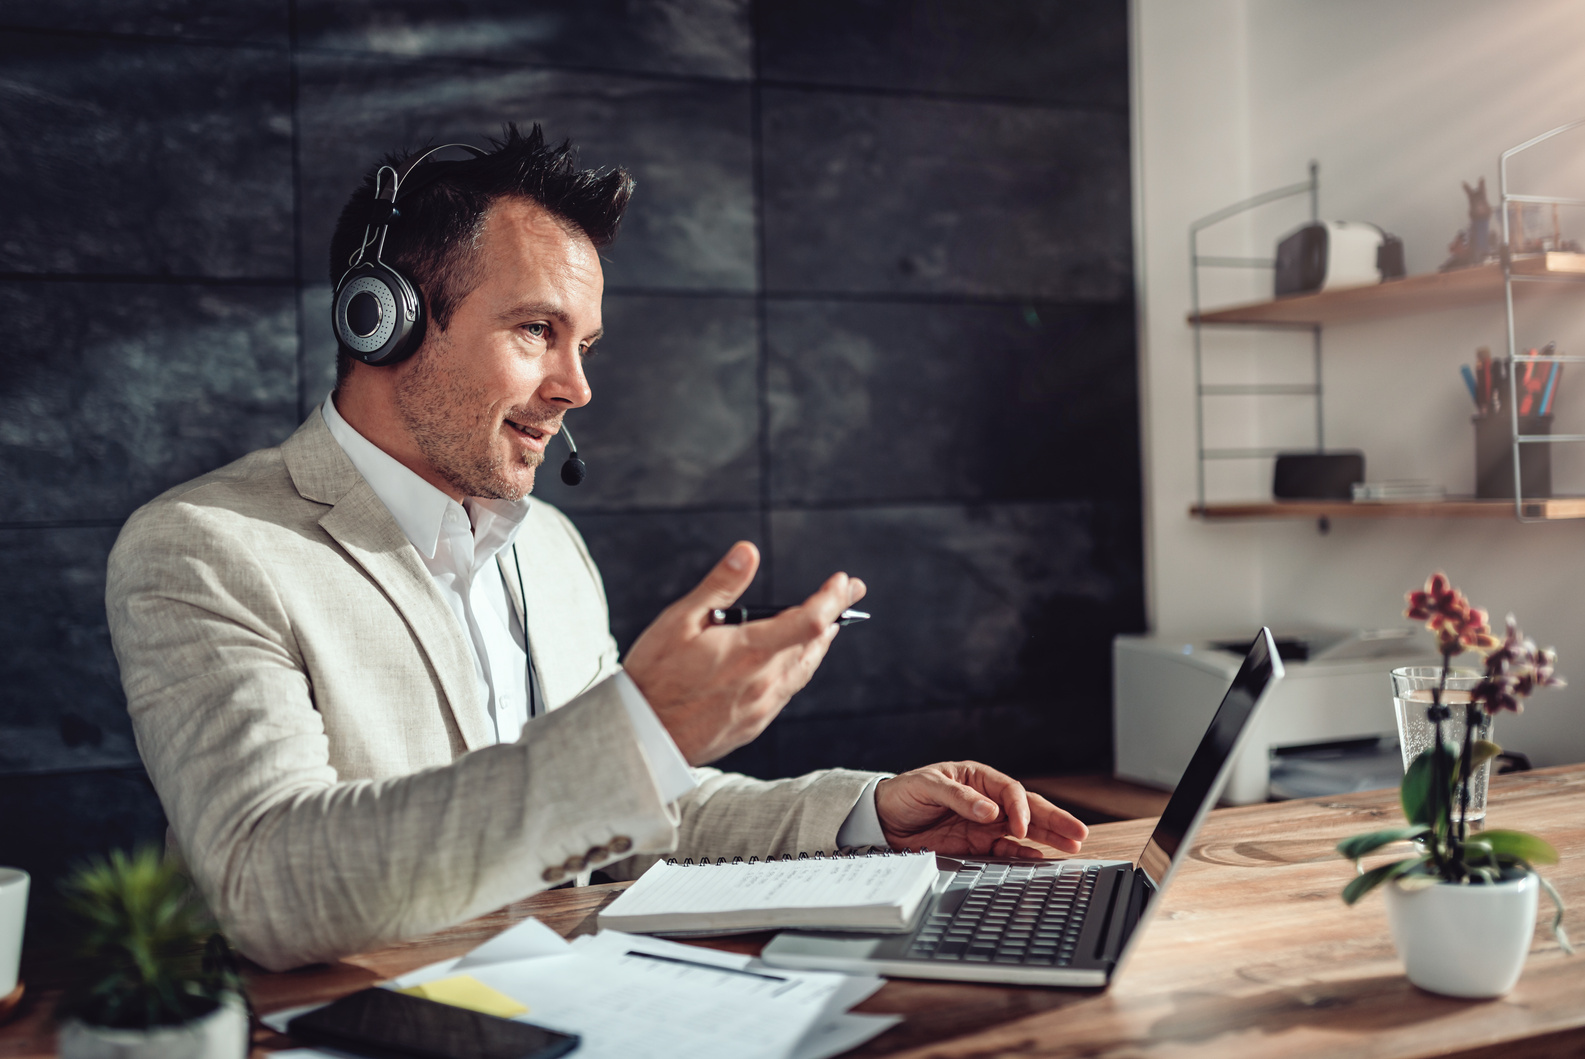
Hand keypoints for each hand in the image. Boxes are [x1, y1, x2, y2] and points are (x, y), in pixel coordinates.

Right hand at [623, 541, 865, 765]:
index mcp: (750, 651)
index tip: (843, 582)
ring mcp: (761, 707)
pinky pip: (787, 691)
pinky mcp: (753, 725)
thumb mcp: (679, 620)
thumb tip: (749, 551)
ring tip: (832, 622)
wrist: (641, 736)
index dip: (831, 598)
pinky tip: (795, 660)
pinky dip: (800, 667)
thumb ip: (720, 586)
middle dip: (834, 612)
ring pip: (804, 669)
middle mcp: (764, 682)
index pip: (810, 621)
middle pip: (815, 644)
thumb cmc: (654, 676)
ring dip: (821, 643)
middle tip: (849, 590)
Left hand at [874, 761, 1087, 858]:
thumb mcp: (926, 786)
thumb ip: (959, 797)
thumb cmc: (904, 793)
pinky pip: (1006, 848)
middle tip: (1077, 832)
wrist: (882, 819)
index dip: (1020, 808)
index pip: (1010, 790)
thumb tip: (990, 811)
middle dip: (1054, 820)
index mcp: (977, 777)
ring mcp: (984, 822)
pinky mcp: (977, 843)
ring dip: (1049, 836)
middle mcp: (986, 799)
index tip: (1021, 828)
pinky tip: (1041, 857)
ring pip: (1024, 828)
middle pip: (1027, 808)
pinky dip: (1024, 853)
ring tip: (1074, 843)